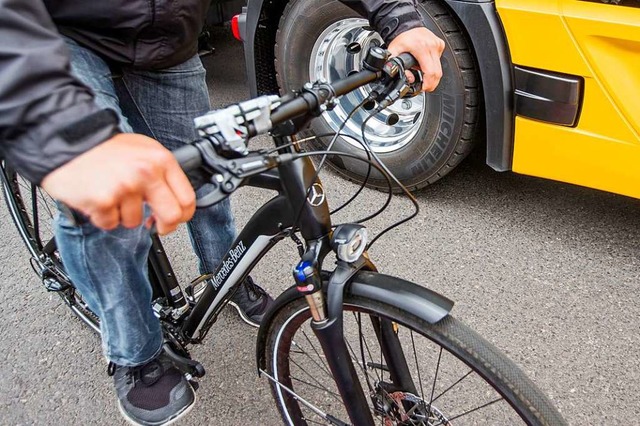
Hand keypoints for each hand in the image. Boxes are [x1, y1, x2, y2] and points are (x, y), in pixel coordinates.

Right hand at [41, 133, 195, 234]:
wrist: (68, 141)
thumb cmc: (104, 148)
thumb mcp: (143, 151)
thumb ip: (162, 175)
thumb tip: (175, 202)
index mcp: (161, 160)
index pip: (188, 199)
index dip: (183, 215)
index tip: (176, 219)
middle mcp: (146, 173)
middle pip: (171, 217)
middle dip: (163, 227)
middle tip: (152, 225)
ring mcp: (125, 187)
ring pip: (135, 222)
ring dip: (122, 215)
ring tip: (112, 195)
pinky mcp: (103, 200)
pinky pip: (110, 223)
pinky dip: (103, 217)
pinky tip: (98, 198)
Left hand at [388, 27, 445, 91]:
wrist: (407, 25)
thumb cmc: (401, 38)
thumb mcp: (393, 53)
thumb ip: (397, 67)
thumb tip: (409, 78)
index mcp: (421, 48)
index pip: (430, 72)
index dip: (427, 84)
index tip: (423, 88)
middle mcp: (432, 46)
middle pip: (437, 72)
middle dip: (431, 84)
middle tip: (425, 87)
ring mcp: (437, 45)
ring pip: (440, 68)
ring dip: (433, 76)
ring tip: (423, 76)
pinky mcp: (440, 45)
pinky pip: (439, 61)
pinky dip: (433, 66)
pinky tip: (426, 65)